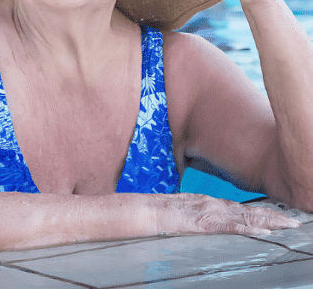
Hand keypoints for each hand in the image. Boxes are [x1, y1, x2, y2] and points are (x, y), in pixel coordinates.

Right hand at [154, 193, 299, 235]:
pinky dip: (248, 228)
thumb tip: (203, 221)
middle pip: (247, 209)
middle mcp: (210, 204)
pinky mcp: (202, 223)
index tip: (278, 215)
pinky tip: (263, 231)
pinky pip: (229, 226)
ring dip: (268, 220)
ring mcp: (207, 212)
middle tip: (294, 220)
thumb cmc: (155, 213)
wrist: (140, 210)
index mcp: (205, 202)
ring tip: (287, 224)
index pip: (239, 207)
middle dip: (272, 215)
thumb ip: (194, 215)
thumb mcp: (179, 213)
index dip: (260, 211)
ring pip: (243, 216)